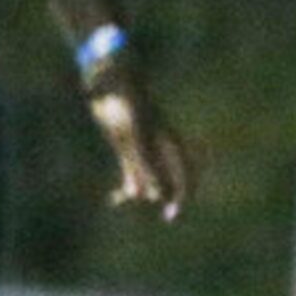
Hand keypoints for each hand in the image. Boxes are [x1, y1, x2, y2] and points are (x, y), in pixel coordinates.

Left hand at [86, 64, 194, 220]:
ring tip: (123, 199)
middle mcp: (159, 147)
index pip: (185, 174)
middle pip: (170, 179)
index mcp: (168, 143)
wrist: (110, 78)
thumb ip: (145, 165)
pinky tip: (115, 198)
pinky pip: (130, 171)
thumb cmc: (125, 102)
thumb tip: (156, 196)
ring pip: (148, 178)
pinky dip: (126, 185)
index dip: (182, 195)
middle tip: (167, 217)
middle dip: (167, 196)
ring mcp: (142, 146)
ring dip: (141, 192)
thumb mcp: (134, 136)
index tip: (172, 213)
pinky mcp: (126, 145)